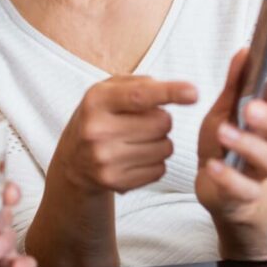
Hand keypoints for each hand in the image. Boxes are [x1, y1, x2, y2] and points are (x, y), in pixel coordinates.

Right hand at [55, 75, 197, 192]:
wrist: (73, 160)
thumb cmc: (100, 116)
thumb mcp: (109, 90)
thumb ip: (142, 84)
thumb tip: (185, 92)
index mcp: (96, 101)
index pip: (139, 96)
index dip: (168, 92)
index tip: (193, 93)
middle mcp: (97, 131)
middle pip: (161, 123)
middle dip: (162, 120)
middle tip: (144, 121)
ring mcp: (105, 159)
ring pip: (165, 148)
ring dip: (161, 141)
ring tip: (138, 139)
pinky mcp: (116, 182)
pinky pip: (160, 170)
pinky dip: (156, 162)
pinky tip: (136, 157)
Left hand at [195, 47, 266, 233]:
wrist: (219, 190)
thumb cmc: (225, 144)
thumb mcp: (225, 110)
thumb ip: (235, 84)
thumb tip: (244, 51)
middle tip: (250, 107)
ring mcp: (262, 171)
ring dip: (249, 146)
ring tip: (224, 133)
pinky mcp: (246, 194)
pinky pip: (244, 189)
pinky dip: (229, 178)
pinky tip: (214, 166)